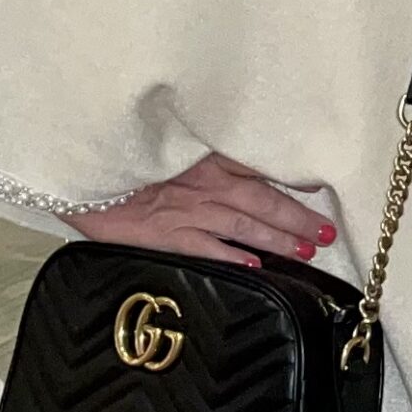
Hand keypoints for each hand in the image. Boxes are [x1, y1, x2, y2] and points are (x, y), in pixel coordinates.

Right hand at [71, 153, 334, 268]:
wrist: (83, 167)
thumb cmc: (127, 154)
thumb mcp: (171, 143)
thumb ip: (209, 152)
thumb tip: (249, 163)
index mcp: (207, 157)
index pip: (259, 167)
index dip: (292, 179)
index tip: (321, 190)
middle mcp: (205, 183)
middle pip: (263, 200)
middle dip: (297, 219)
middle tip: (327, 234)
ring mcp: (186, 210)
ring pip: (243, 225)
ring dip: (277, 240)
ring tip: (306, 251)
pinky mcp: (163, 234)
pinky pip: (204, 247)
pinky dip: (230, 257)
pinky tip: (253, 268)